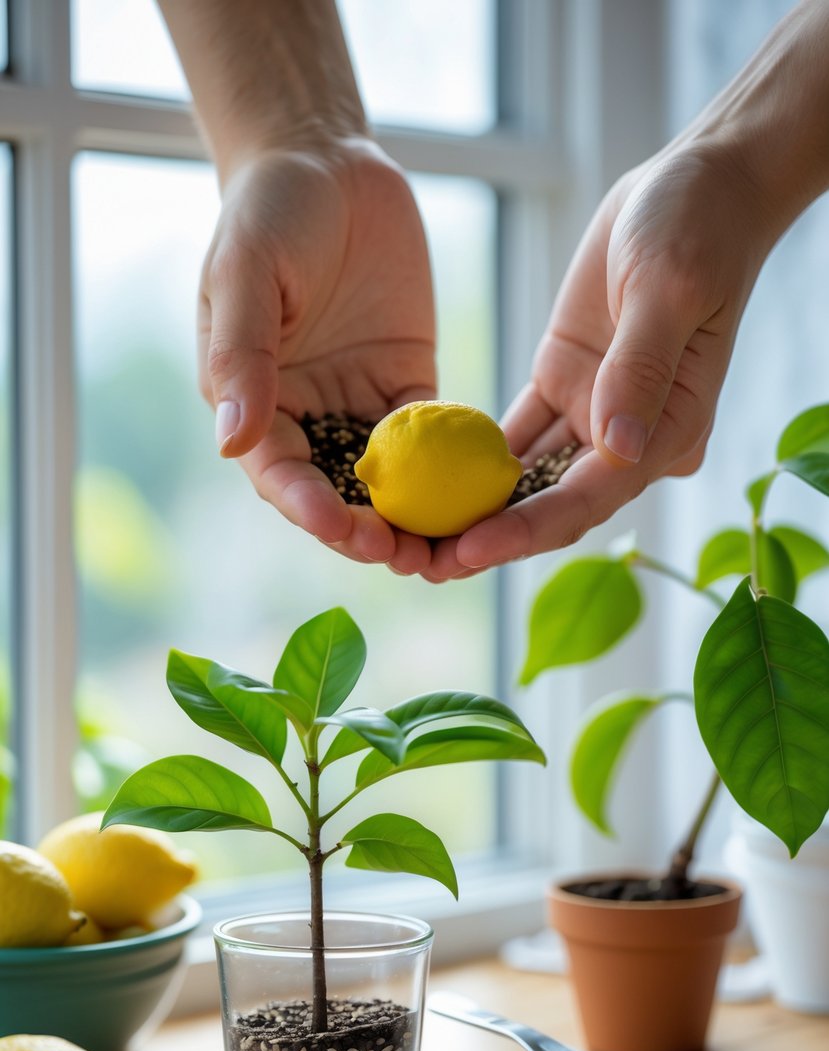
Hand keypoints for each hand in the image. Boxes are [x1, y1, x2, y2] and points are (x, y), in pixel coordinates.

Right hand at [199, 139, 436, 572]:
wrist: (328, 158)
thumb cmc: (269, 210)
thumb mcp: (246, 275)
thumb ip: (243, 357)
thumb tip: (231, 443)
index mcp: (254, 399)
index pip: (280, 471)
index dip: (308, 506)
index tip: (341, 529)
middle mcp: (306, 414)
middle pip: (336, 491)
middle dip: (367, 530)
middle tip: (405, 556)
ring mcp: (358, 403)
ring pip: (386, 479)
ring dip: (413, 518)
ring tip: (447, 550)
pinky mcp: (407, 383)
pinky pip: (430, 436)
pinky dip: (450, 468)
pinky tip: (479, 493)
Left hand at [424, 139, 777, 579]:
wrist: (694, 187)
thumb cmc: (696, 230)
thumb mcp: (669, 290)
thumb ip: (639, 368)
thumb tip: (617, 447)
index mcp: (666, 430)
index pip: (589, 497)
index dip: (527, 529)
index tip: (469, 548)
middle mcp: (628, 439)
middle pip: (552, 506)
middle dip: (490, 539)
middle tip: (421, 564)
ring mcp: (594, 416)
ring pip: (527, 481)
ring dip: (472, 510)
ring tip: (408, 536)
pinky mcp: (564, 386)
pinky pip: (512, 436)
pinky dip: (469, 458)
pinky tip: (422, 476)